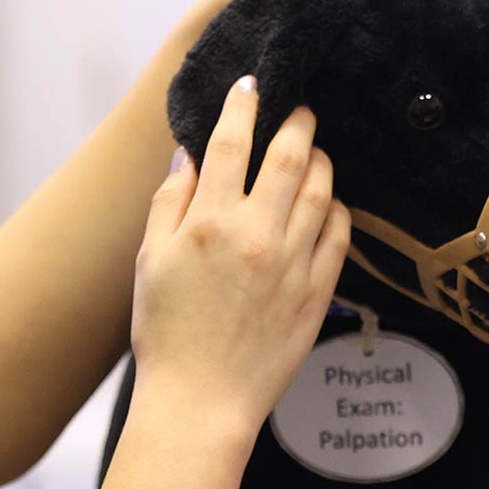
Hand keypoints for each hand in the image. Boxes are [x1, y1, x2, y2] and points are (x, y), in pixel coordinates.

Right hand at [130, 78, 349, 437]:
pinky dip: (336, 208)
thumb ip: (169, 203)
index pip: (233, 142)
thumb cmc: (165, 334)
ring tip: (312, 151)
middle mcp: (258, 234)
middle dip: (297, 119)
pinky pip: (339, 233)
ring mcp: (294, 262)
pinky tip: (326, 203)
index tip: (251, 85)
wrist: (200, 403)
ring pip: (322, 188)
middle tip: (299, 107)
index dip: (243, 105)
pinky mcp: (318, 291)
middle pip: (291, 154)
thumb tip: (190, 157)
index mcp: (209, 223)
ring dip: (320, 159)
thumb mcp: (149, 262)